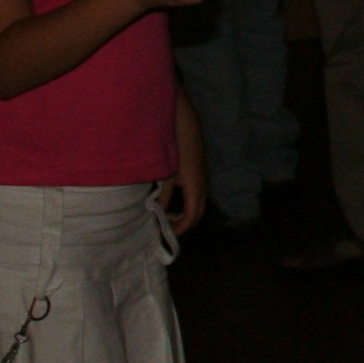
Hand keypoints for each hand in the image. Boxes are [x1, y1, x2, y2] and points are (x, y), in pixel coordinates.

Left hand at [162, 112, 208, 236]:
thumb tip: (159, 212)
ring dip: (186, 214)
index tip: (168, 234)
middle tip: (168, 227)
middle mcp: (203, 187)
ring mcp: (203, 181)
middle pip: (198, 214)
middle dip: (184, 224)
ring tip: (169, 215)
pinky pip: (198, 196)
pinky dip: (188, 204)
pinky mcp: (201, 175)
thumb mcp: (167, 175)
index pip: (190, 216)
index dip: (180, 228)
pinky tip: (174, 200)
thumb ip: (164, 196)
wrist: (187, 128)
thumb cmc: (176, 150)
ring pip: (199, 205)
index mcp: (195, 188)